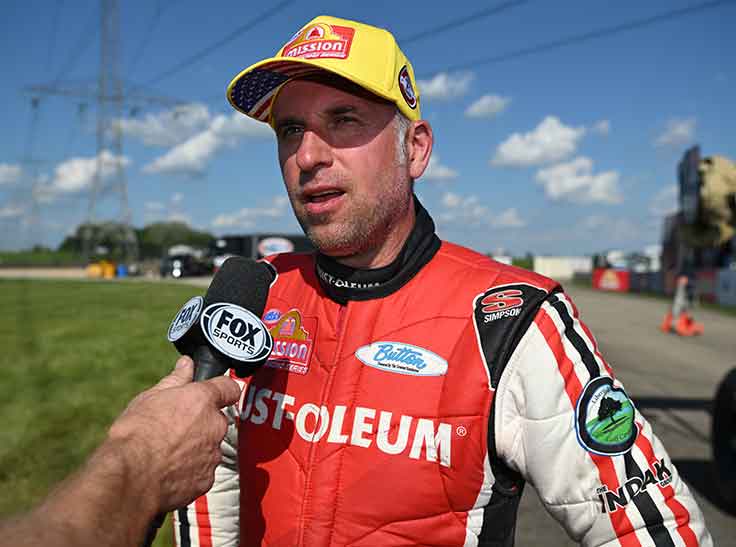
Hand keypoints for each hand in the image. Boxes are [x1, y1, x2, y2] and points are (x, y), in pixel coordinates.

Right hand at [107, 356, 240, 511]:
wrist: (131, 477)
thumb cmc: (136, 434)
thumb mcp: (150, 397)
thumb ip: (175, 380)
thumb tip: (186, 364)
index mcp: (202, 400)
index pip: (229, 388)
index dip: (222, 390)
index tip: (215, 393)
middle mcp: (214, 426)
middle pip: (216, 420)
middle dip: (200, 423)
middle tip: (174, 429)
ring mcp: (212, 454)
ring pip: (209, 447)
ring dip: (195, 448)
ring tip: (166, 453)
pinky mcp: (207, 480)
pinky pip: (202, 471)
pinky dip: (190, 471)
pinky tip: (168, 471)